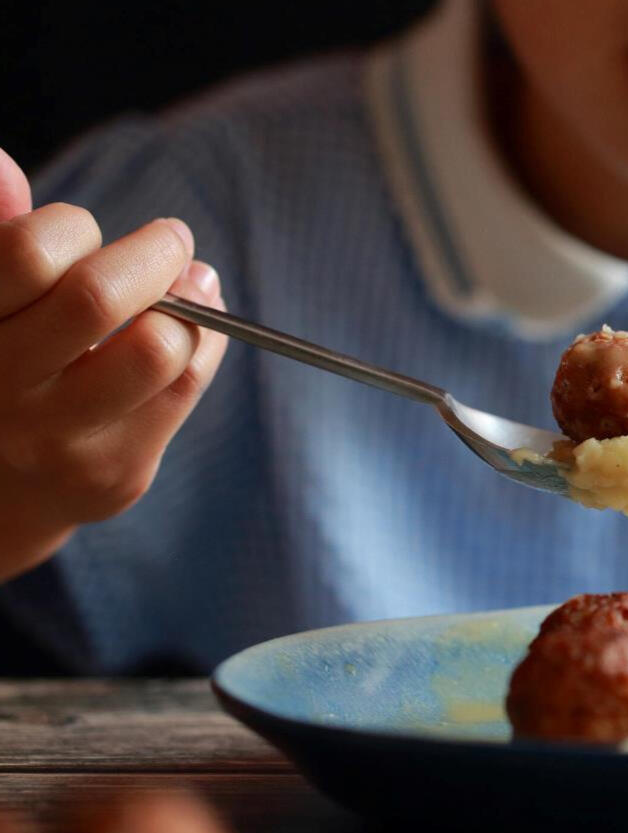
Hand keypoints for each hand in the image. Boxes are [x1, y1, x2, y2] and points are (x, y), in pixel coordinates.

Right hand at [0, 147, 227, 582]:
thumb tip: (1, 166)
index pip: (26, 254)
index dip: (69, 226)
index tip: (81, 228)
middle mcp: (0, 390)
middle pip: (97, 298)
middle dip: (152, 252)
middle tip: (170, 237)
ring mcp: (59, 440)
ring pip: (159, 350)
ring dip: (191, 303)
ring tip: (194, 285)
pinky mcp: (116, 473)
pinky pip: (187, 387)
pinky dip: (207, 343)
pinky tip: (195, 329)